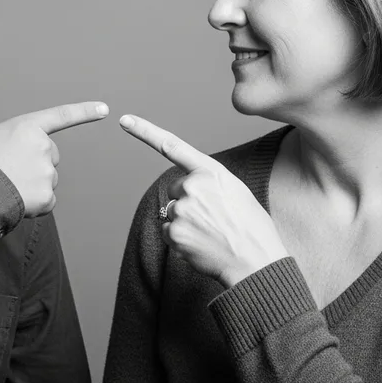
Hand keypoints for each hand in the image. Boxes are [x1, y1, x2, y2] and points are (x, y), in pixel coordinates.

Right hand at [0, 102, 108, 216]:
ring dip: (32, 185)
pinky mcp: (47, 197)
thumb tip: (7, 150)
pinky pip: (46, 201)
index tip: (104, 109)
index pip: (61, 116)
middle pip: (50, 156)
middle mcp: (42, 146)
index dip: (84, 112)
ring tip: (7, 187)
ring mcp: (47, 172)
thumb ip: (5, 139)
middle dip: (37, 164)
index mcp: (26, 127)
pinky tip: (15, 202)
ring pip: (47, 180)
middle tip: (11, 173)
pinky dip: (34, 205)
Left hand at [120, 114, 287, 286]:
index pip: (172, 145)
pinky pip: (168, 231)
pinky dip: (181, 238)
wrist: (256, 261)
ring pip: (173, 211)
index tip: (125, 120)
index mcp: (210, 171)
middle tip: (214, 217)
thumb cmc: (251, 226)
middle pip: (176, 189)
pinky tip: (202, 243)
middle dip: (189, 200)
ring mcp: (181, 209)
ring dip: (186, 221)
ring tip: (212, 232)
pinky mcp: (174, 233)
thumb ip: (208, 180)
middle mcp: (193, 186)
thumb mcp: (235, 190)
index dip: (144, 131)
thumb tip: (187, 186)